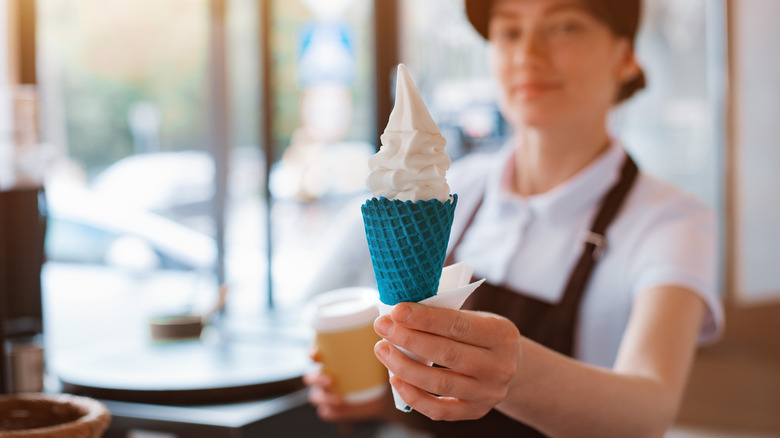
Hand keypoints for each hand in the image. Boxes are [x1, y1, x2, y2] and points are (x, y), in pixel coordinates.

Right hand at [303, 347, 389, 422]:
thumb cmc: (375, 369)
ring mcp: (327, 394)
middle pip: (311, 378)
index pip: (314, 355)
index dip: (312, 354)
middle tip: (332, 380)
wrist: (383, 394)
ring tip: (340, 399)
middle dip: (318, 379)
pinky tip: (338, 409)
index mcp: (329, 361)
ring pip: (316, 396)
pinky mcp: (334, 410)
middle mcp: (323, 377)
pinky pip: (326, 412)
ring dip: (324, 398)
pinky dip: (330, 411)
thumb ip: (373, 347)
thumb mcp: (373, 356)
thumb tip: (382, 340)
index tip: (317, 354)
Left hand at [373, 302, 521, 420]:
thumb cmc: (482, 335)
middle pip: (447, 354)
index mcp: (501, 334)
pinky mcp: (475, 412)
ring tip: (382, 350)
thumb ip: (446, 316)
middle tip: (382, 327)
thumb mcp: (477, 318)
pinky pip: (439, 410)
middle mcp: (499, 366)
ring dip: (404, 366)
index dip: (425, 318)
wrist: (510, 367)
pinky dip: (414, 396)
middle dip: (409, 339)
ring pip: (440, 384)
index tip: (397, 311)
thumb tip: (400, 314)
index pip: (458, 325)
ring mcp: (488, 393)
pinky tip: (395, 379)